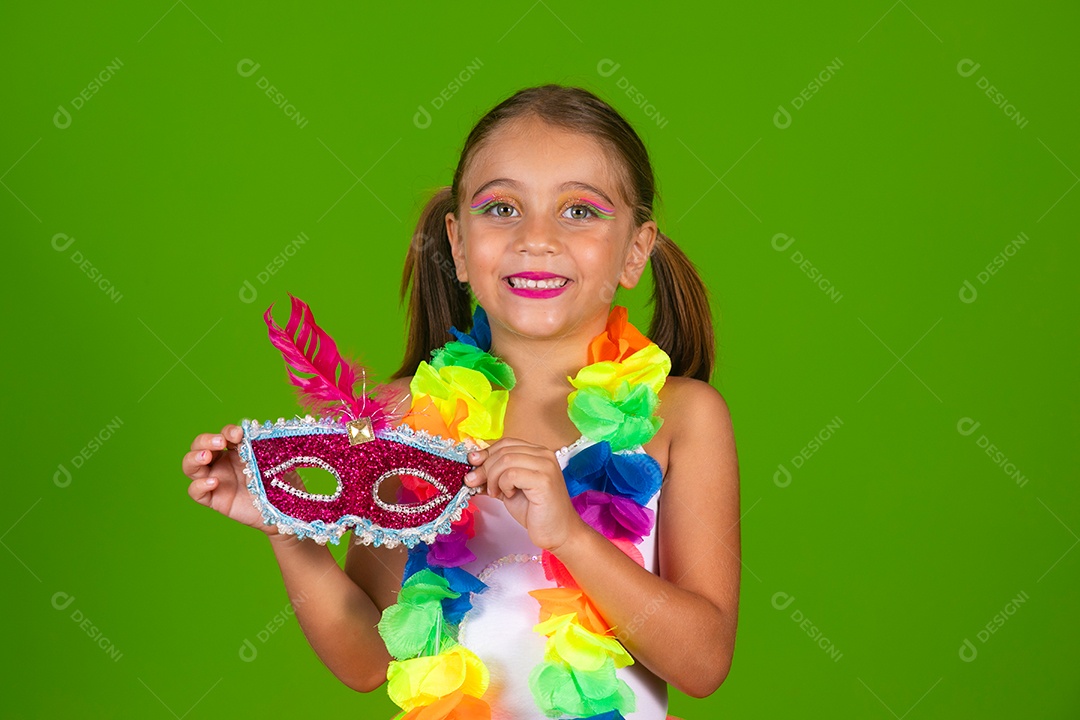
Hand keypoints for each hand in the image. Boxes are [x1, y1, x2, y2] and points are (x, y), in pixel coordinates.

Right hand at [182, 424, 275, 535]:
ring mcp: (216, 480)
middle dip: (205, 440)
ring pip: (190, 466)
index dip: (228, 431)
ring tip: (206, 456)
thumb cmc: (280, 480)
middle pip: (198, 446)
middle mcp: (221, 463)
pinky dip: (199, 485)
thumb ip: (260, 446)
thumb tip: (248, 431)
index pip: (223, 435)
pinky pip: (195, 492)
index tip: (239, 434)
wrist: (285, 509)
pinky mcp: (215, 499)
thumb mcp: (272, 459)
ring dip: (194, 458)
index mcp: (234, 450)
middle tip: (220, 442)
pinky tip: (213, 481)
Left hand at [463, 437, 585, 552]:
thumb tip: (472, 465)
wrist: (558, 533)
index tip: (472, 466)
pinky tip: (509, 495)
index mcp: (537, 452)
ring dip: (493, 478)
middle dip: (484, 468)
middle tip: (477, 485)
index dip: (486, 454)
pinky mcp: (544, 480)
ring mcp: (545, 466)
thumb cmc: (536, 512)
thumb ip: (494, 475)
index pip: (505, 443)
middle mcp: (544, 454)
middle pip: (503, 450)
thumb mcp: (509, 488)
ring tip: (496, 493)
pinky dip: (503, 485)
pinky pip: (511, 474)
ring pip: (505, 460)